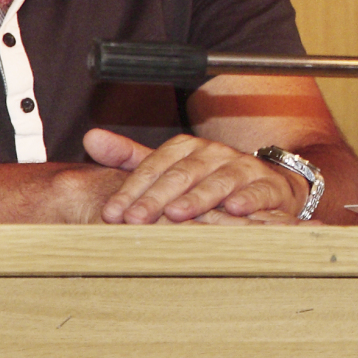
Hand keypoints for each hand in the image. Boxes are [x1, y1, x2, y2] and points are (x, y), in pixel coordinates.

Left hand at [82, 129, 303, 223]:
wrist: (267, 184)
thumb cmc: (209, 181)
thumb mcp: (169, 168)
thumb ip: (130, 157)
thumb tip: (90, 138)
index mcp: (186, 149)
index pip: (154, 166)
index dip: (132, 189)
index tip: (112, 213)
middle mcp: (213, 154)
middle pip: (182, 174)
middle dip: (157, 198)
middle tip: (135, 219)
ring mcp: (242, 168)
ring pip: (218, 181)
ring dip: (197, 198)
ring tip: (177, 213)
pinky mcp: (268, 186)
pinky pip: (257, 191)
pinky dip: (247, 200)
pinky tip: (233, 209)